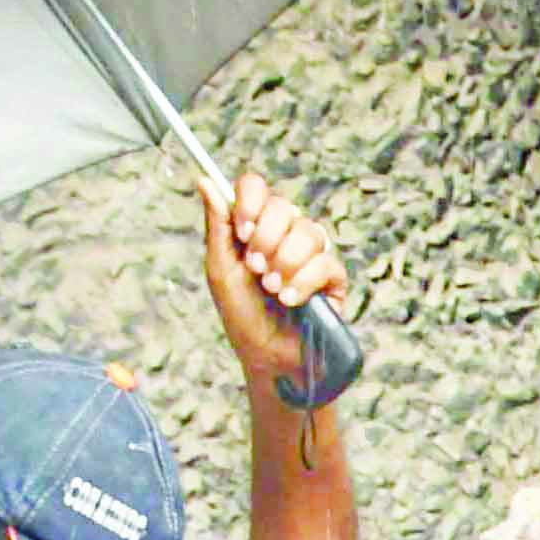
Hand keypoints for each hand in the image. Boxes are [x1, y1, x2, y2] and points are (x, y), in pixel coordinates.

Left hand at [196, 169, 348, 388]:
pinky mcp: (334, 280)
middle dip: (266, 238)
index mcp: (256, 228)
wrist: (268, 358)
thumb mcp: (220, 269)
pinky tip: (291, 300)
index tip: (242, 232)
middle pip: (284, 206)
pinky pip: (326, 263)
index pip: (258, 188)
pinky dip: (304, 282)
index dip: (251, 202)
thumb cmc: (242, 316)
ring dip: (285, 262)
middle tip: (256, 269)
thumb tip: (205, 181)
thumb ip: (218, 226)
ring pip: (309, 232)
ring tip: (272, 290)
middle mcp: (285, 236)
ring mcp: (312, 256)